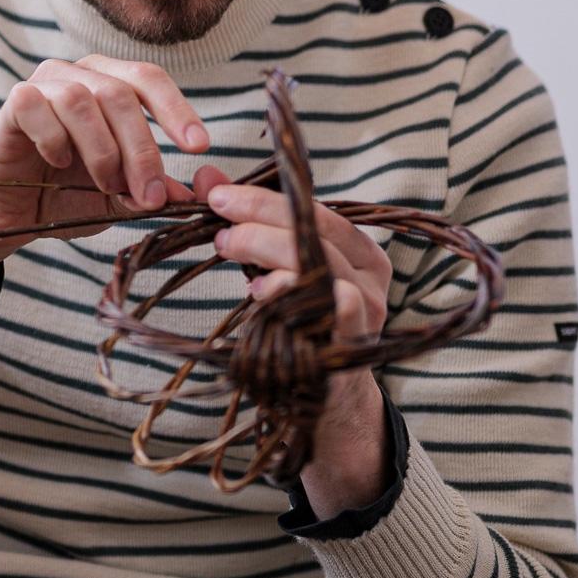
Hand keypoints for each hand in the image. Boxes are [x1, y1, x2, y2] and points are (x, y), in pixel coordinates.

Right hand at [0, 56, 209, 283]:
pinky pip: (40, 107)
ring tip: (104, 183)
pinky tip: (59, 162)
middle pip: (121, 94)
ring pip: (84, 100)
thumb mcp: (119, 198)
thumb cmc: (64, 196)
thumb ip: (151, 191)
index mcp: (109, 84)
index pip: (149, 80)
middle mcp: (78, 74)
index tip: (200, 147)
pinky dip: (56, 140)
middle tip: (149, 194)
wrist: (8, 217)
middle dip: (142, 149)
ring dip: (101, 150)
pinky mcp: (13, 102)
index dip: (177, 109)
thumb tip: (192, 195)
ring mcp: (43, 84)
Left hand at [197, 168, 395, 515]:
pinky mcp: (347, 349)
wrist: (326, 399)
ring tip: (231, 252)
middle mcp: (370, 280)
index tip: (219, 194)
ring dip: (270, 253)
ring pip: (321, 267)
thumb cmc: (300, 324)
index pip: (316, 212)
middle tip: (219, 228)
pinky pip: (329, 312)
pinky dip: (294, 296)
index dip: (266, 199)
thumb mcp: (278, 269)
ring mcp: (364, 316)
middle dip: (261, 222)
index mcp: (361, 253)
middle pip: (318, 234)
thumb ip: (250, 222)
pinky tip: (263, 292)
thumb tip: (207, 177)